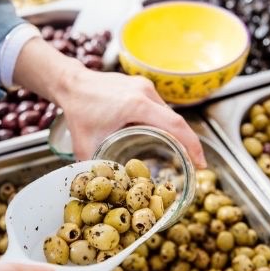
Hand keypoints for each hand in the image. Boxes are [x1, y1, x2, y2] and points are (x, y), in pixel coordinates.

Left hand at [13, 38, 205, 166]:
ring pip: (167, 111)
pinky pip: (158, 105)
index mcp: (137, 105)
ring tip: (179, 151)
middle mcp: (145, 92)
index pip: (176, 125)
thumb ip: (93, 167)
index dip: (192, 145)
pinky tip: (161, 134)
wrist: (69, 83)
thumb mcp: (84, 144)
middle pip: (175, 119)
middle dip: (187, 142)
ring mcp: (143, 85)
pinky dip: (163, 120)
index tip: (200, 163)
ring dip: (175, 130)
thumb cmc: (77, 111)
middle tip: (193, 163)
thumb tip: (103, 187)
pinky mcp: (139, 84)